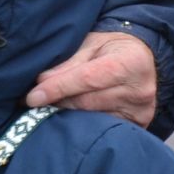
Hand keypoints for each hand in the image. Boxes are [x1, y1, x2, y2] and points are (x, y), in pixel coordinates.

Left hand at [26, 31, 157, 128]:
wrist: (141, 58)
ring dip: (66, 115)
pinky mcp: (138, 127)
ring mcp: (141, 111)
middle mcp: (140, 89)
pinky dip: (82, 125)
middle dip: (57, 102)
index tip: (32, 97)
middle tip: (33, 103)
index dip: (58, 88)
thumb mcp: (90, 44)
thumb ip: (68, 62)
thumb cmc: (111, 48)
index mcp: (131, 61)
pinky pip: (102, 129)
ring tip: (49, 109)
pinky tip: (70, 119)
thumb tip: (41, 83)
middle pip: (87, 102)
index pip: (88, 78)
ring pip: (91, 119)